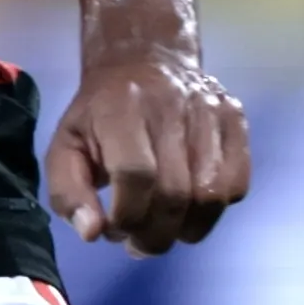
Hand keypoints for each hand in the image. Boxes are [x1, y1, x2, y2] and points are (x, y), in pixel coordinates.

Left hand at [45, 42, 250, 253]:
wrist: (144, 60)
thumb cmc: (98, 114)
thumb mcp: (65, 147)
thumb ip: (68, 193)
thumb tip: (91, 233)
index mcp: (122, 111)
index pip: (137, 176)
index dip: (127, 216)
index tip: (114, 231)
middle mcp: (172, 107)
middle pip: (176, 193)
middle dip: (155, 235)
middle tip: (138, 245)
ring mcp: (210, 112)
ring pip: (213, 195)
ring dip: (187, 229)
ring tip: (164, 231)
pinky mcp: (235, 119)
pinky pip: (238, 183)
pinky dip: (214, 210)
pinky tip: (189, 209)